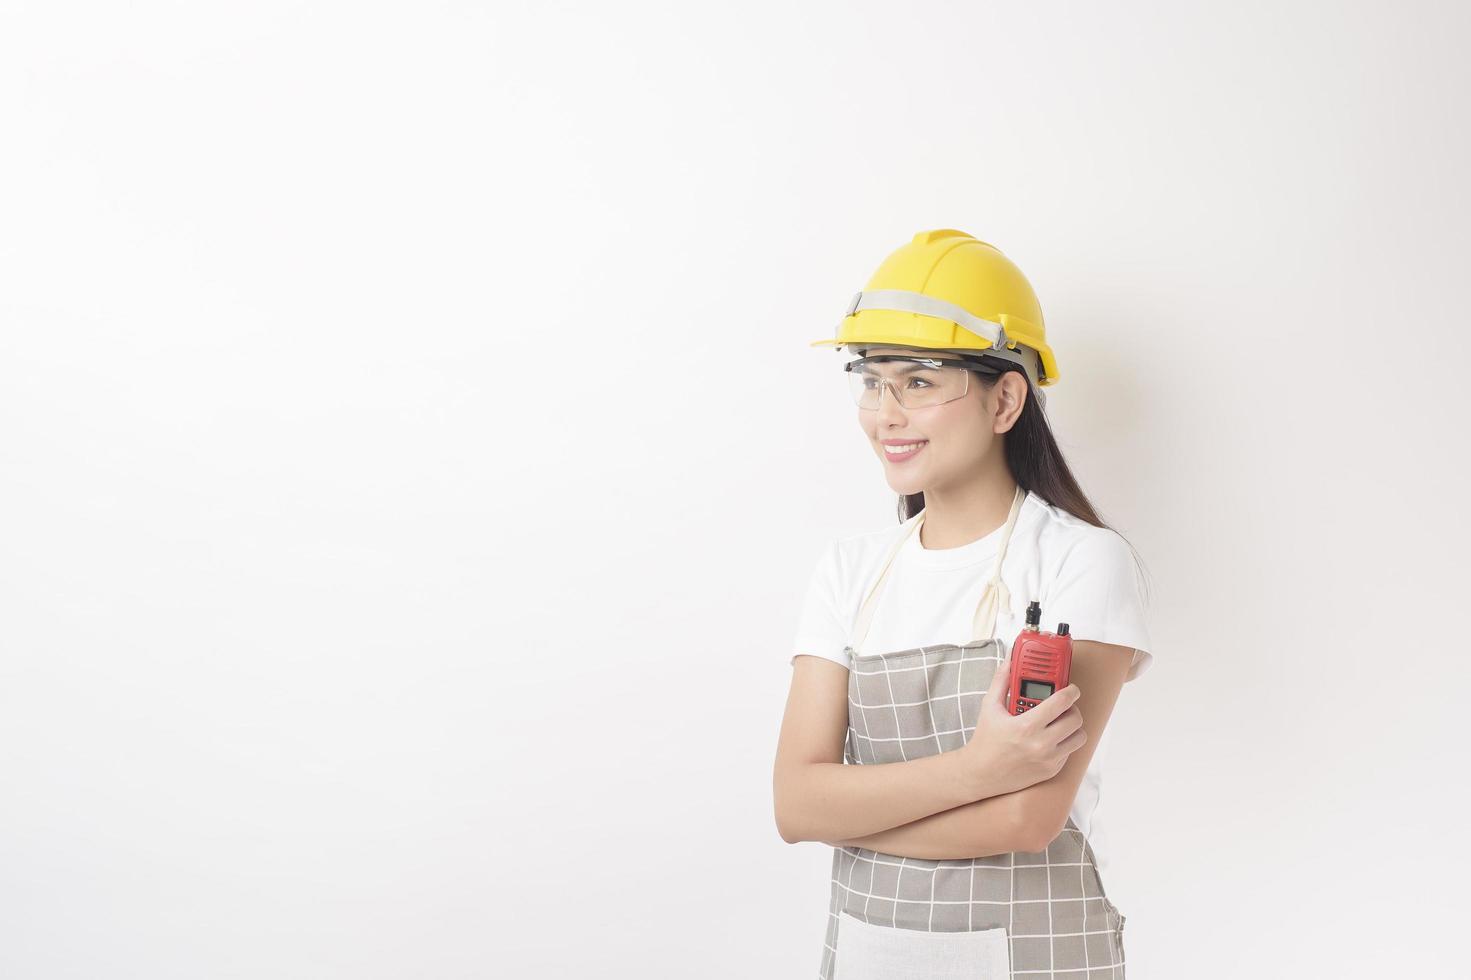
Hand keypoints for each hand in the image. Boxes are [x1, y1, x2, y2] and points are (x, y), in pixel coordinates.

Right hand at [955, 652, 1086, 798]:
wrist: (980, 774)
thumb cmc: (985, 739)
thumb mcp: (990, 706)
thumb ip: (1002, 680)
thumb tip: (1010, 659)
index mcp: (1026, 726)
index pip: (1061, 703)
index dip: (1071, 691)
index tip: (1071, 688)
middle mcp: (1041, 745)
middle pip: (1075, 719)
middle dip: (1072, 708)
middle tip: (1063, 705)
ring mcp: (1048, 760)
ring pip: (1079, 737)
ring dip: (1073, 727)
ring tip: (1059, 722)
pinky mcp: (1052, 771)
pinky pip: (1070, 751)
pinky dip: (1064, 742)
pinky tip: (1049, 738)